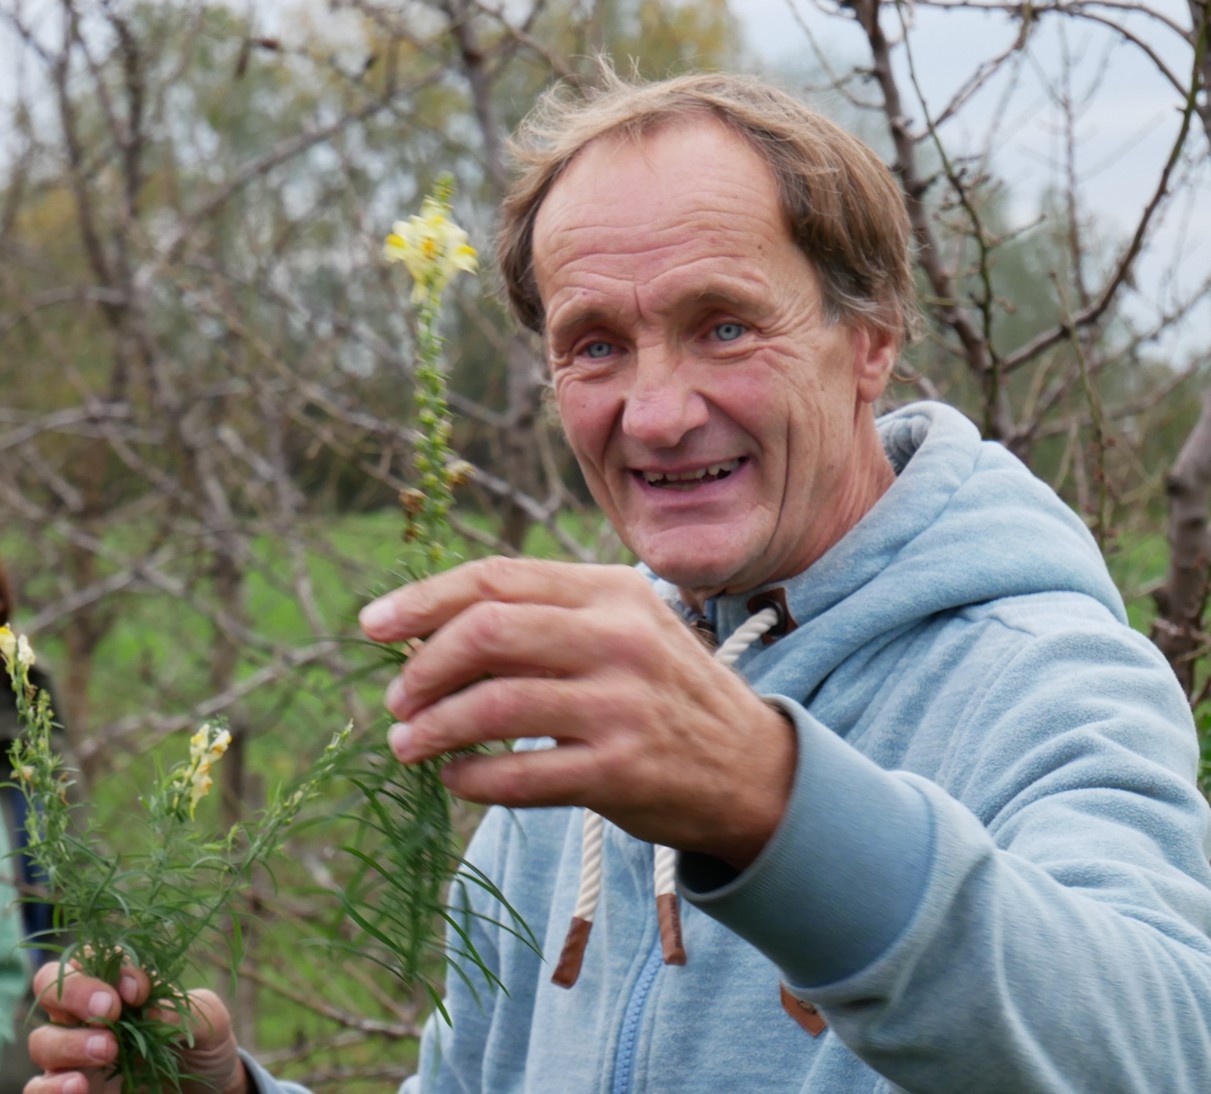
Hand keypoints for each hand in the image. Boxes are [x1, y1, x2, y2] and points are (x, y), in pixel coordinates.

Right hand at [25, 959, 246, 1093]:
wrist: (205, 1090)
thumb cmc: (202, 1043)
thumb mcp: (208, 1019)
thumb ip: (178, 1008)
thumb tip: (146, 1009)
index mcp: (119, 986)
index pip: (92, 957)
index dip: (109, 968)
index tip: (140, 991)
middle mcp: (89, 1016)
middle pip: (51, 987)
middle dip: (76, 993)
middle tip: (110, 1012)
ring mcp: (75, 1055)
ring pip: (43, 1039)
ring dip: (69, 1042)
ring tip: (109, 1051)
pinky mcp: (73, 1090)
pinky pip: (38, 1088)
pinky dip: (51, 1086)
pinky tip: (79, 1086)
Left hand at [359, 558, 795, 867]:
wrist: (752, 768)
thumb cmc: (666, 691)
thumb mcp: (624, 628)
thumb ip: (545, 617)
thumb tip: (430, 630)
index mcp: (612, 591)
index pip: (498, 578)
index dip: (423, 599)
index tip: (373, 625)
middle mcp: (619, 638)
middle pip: (487, 631)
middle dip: (423, 666)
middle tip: (397, 699)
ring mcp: (622, 705)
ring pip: (493, 704)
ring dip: (432, 727)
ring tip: (407, 743)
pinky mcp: (620, 771)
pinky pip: (516, 774)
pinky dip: (469, 778)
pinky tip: (456, 779)